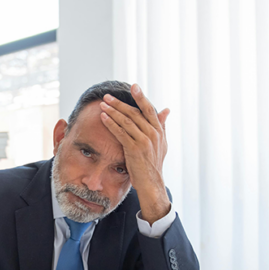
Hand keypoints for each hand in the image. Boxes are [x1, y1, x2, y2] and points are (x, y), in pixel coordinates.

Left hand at [99, 84, 170, 223]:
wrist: (151, 183)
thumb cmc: (153, 164)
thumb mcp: (161, 144)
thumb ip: (162, 126)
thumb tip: (166, 110)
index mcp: (159, 130)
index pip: (149, 109)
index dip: (141, 97)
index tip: (133, 86)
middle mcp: (153, 133)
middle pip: (135, 113)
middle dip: (120, 103)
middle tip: (107, 96)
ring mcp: (144, 140)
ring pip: (127, 121)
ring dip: (113, 111)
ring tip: (102, 104)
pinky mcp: (135, 149)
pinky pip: (121, 133)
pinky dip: (111, 124)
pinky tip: (103, 118)